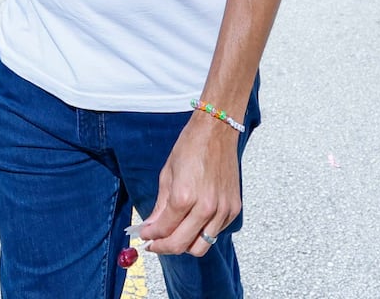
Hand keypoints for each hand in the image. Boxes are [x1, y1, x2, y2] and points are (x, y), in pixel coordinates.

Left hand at [138, 115, 240, 256]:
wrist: (217, 131)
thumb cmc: (190, 147)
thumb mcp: (167, 175)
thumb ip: (160, 206)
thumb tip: (151, 227)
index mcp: (184, 197)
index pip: (164, 230)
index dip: (151, 236)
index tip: (145, 236)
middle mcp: (205, 207)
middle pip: (181, 245)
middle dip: (164, 247)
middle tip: (155, 243)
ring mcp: (222, 210)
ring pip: (201, 246)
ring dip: (185, 244)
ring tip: (175, 234)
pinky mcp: (234, 209)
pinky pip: (215, 233)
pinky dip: (202, 232)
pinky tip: (194, 220)